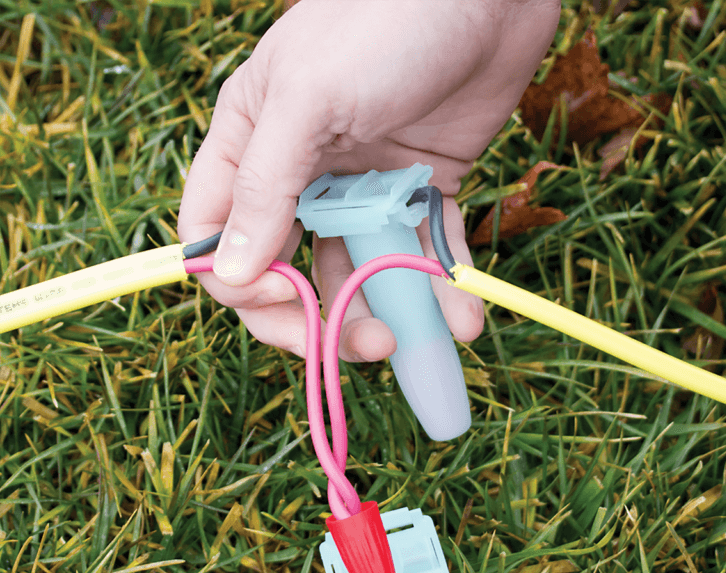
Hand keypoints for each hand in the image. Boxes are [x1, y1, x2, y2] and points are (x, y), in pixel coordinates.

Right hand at [177, 0, 560, 360]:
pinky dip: (439, 286)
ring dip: (390, 312)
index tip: (290, 308)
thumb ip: (265, 187)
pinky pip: (421, 251)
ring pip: (360, 271)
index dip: (247, 287)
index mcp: (250, 148)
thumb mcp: (308, 98)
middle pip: (292, 272)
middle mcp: (301, 175)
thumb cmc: (384, 18)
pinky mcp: (420, 189)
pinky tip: (462, 317)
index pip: (220, 240)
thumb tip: (233, 272)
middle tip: (370, 344)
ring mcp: (362, 187)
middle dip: (325, 318)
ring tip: (423, 341)